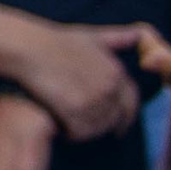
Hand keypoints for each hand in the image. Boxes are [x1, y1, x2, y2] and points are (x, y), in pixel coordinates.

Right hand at [16, 21, 148, 139]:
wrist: (28, 48)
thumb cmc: (56, 42)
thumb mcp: (92, 36)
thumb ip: (119, 38)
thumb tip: (142, 35)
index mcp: (117, 72)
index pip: (130, 103)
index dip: (125, 117)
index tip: (119, 129)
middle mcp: (110, 87)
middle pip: (113, 119)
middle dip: (100, 125)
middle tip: (83, 125)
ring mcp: (93, 99)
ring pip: (96, 128)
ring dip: (84, 129)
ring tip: (68, 123)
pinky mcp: (75, 110)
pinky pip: (79, 132)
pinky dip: (71, 133)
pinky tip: (61, 127)